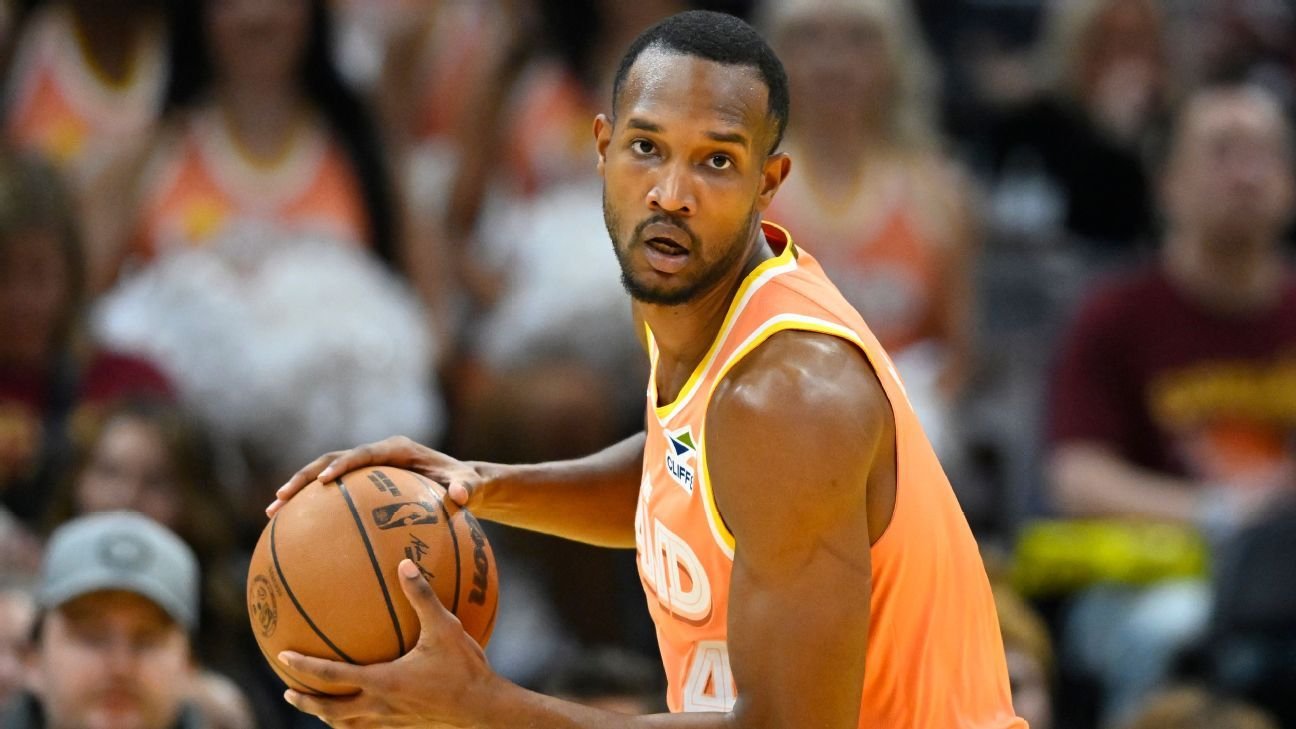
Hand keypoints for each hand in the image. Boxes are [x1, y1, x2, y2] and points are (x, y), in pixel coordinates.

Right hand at [266, 436, 488, 517]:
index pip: (364, 453)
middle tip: (281, 498)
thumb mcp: (470, 486)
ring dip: (298, 491)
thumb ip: (466, 488)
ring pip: (324, 474)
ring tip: (273, 513)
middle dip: (304, 477)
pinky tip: (292, 534)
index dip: (342, 464)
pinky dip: (313, 509)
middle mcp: (377, 454)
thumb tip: (460, 496)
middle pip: (332, 460)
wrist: (462, 484)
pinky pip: (334, 495)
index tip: (324, 481)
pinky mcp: (362, 484)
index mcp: (397, 449)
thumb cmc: (466, 485)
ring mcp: (367, 468)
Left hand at [281, 559, 501, 727]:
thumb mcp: (445, 628)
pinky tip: (363, 708)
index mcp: (383, 682)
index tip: (283, 656)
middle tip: (288, 690)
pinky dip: (355, 720)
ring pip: (348, 725)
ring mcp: (391, 721)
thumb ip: (422, 596)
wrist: (484, 709)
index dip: (305, 666)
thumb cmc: (465, 669)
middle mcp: (380, 706)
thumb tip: (404, 564)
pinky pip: (370, 727)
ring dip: (328, 715)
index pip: (333, 675)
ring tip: (317, 706)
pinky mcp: (405, 727)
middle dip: (307, 701)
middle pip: (331, 710)